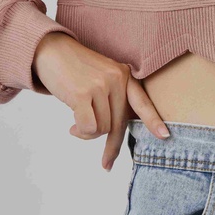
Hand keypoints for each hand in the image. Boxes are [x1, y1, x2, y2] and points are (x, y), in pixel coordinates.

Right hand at [33, 33, 170, 169]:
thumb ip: (112, 98)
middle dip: (112, 147)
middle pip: (119, 123)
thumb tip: (112, 133)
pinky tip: (71, 126)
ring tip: (76, 124)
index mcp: (124, 75)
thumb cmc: (74, 69)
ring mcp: (100, 86)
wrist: (49, 50)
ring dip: (88, 133)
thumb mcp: (101, 77)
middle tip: (106, 163)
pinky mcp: (82, 94)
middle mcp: (116, 79)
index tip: (165, 136)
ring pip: (102, 128)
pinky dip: (80, 132)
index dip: (153, 120)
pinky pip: (88, 128)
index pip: (142, 101)